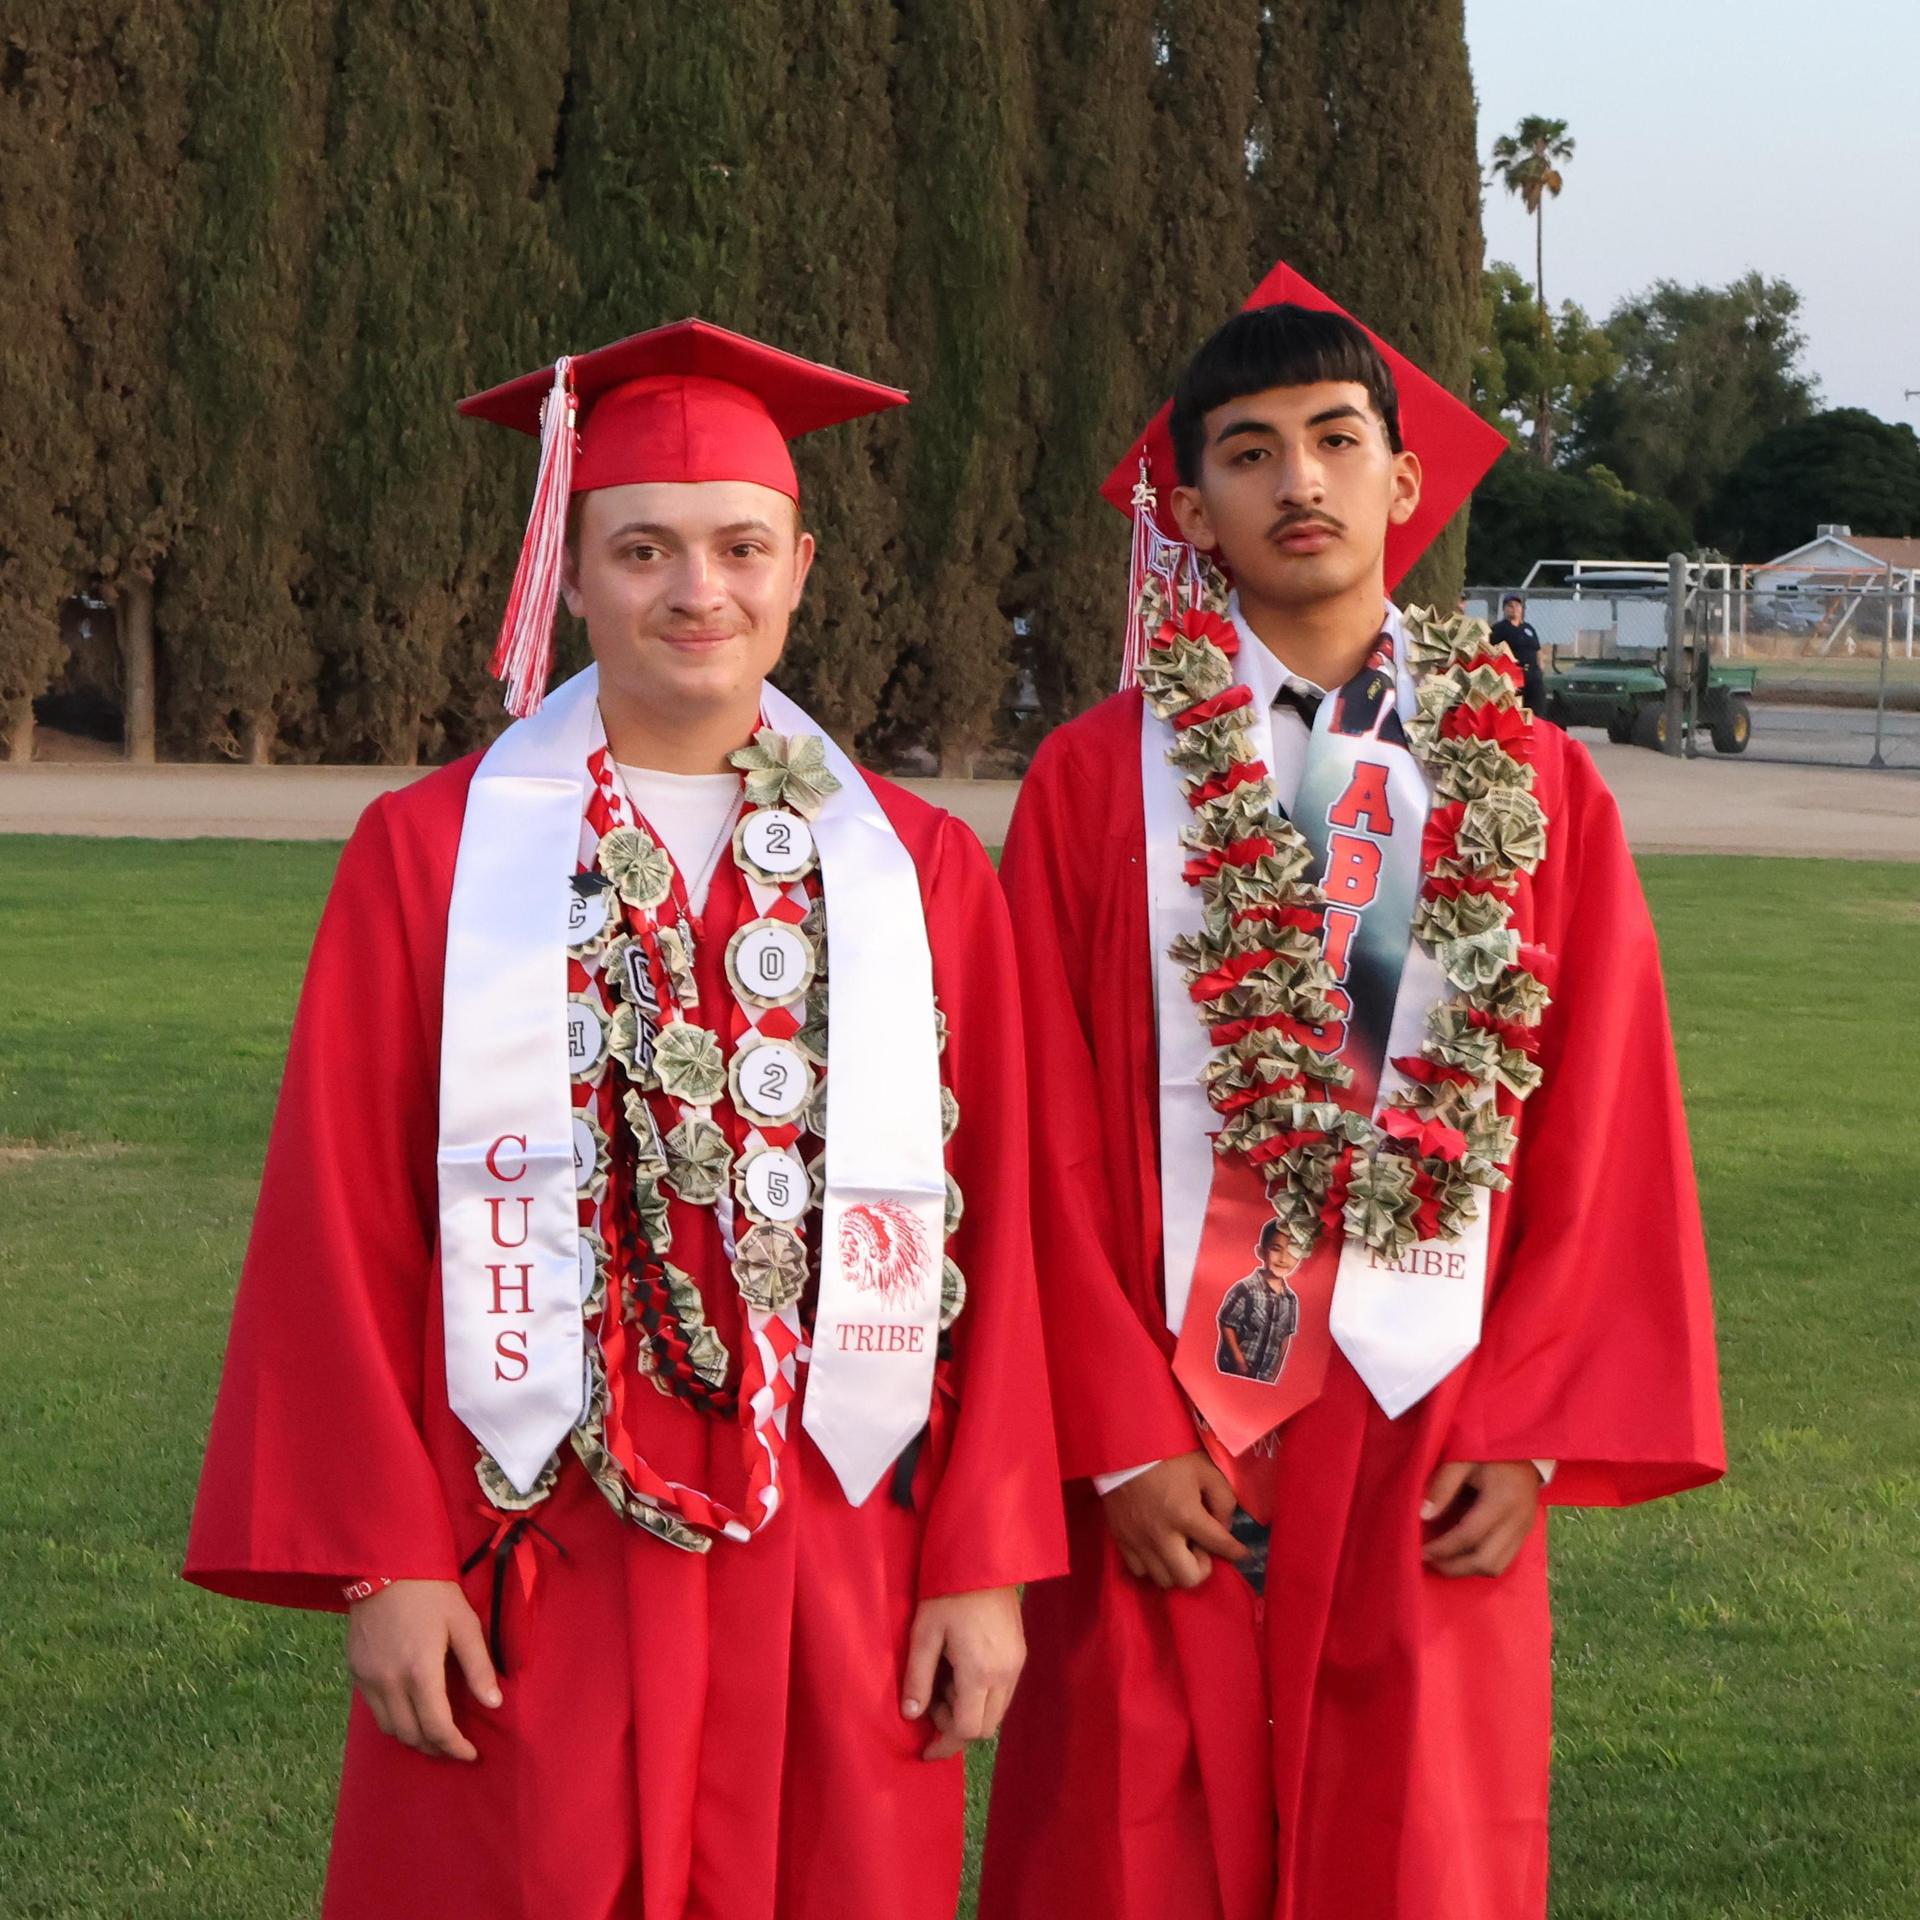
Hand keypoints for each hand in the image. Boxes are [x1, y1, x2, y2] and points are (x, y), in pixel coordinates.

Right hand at [345, 1578, 500, 1761]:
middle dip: (435, 1748)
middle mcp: (390, 1682)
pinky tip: (410, 1712)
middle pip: (411, 1736)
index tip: (471, 1754)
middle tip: (455, 1747)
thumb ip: (478, 1666)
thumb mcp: (464, 1623)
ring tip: (435, 1736)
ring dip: (413, 1739)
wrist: (385, 1565)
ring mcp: (368, 1679)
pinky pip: (374, 1711)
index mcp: (420, 1671)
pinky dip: (394, 1720)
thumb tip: (494, 1704)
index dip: (455, 1748)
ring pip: (389, 1729)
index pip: (437, 1728)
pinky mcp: (356, 1672)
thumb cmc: (432, 1591)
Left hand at [900, 1587, 1024, 1760]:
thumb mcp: (924, 1634)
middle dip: (956, 1728)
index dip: (944, 1742)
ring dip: (971, 1712)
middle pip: (985, 1728)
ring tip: (945, 1685)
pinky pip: (1003, 1693)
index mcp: (980, 1673)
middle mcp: (1005, 1675)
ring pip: (997, 1712)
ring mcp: (1017, 1665)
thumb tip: (911, 1715)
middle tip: (931, 1705)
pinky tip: (962, 1674)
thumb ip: (917, 1678)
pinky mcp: (1020, 1654)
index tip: (924, 1747)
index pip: (967, 1729)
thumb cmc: (948, 1594)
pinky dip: (982, 1697)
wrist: (983, 1560)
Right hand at [1103, 1450, 1247, 1590]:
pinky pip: (1139, 1570)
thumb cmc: (1168, 1455)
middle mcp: (1162, 1535)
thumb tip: (1223, 1528)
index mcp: (1186, 1514)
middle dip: (1202, 1567)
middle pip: (1188, 1578)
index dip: (1235, 1552)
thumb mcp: (1205, 1469)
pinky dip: (1153, 1565)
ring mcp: (1138, 1540)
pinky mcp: (1120, 1539)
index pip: (1220, 1545)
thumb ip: (1223, 1500)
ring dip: (1177, 1567)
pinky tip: (1158, 1547)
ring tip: (1179, 1546)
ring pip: (1163, 1579)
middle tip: (1201, 1547)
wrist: (1124, 1447)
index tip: (1240, 1553)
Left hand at [1420, 1460, 1542, 1578]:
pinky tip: (1462, 1554)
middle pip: (1487, 1561)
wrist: (1526, 1449)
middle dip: (1455, 1567)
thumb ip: (1443, 1486)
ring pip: (1498, 1566)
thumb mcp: (1462, 1460)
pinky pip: (1505, 1559)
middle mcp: (1517, 1521)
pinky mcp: (1525, 1532)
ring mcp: (1525, 1529)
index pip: (1469, 1535)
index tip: (1421, 1552)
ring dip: (1468, 1569)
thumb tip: (1423, 1516)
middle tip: (1430, 1561)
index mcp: (1502, 1500)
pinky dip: (1482, 1562)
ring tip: (1443, 1561)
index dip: (1444, 1548)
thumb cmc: (1490, 1451)